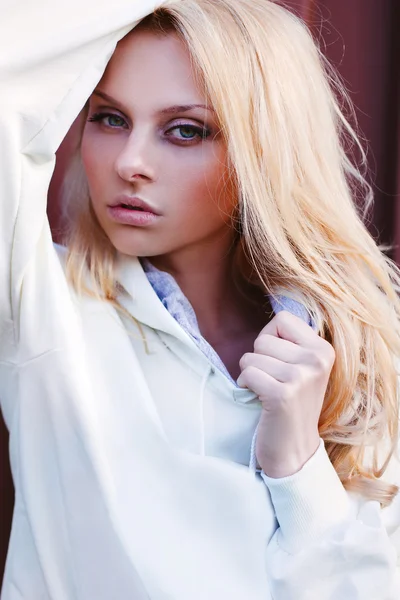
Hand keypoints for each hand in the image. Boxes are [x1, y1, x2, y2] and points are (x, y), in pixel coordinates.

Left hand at [237, 311, 334, 477]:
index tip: (278, 361)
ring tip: (266, 391)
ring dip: (250, 374)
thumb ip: (291, 342)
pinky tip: (258, 399)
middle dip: (259, 359)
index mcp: (323, 350)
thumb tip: (273, 314)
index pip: (282, 318)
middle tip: (273, 382)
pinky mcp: (282, 395)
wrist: (295, 452)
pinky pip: (247, 373)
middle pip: (263, 338)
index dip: (270, 337)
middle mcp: (316, 360)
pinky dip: (244, 386)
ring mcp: (301, 378)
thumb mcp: (303, 368)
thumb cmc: (291, 405)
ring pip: (251, 356)